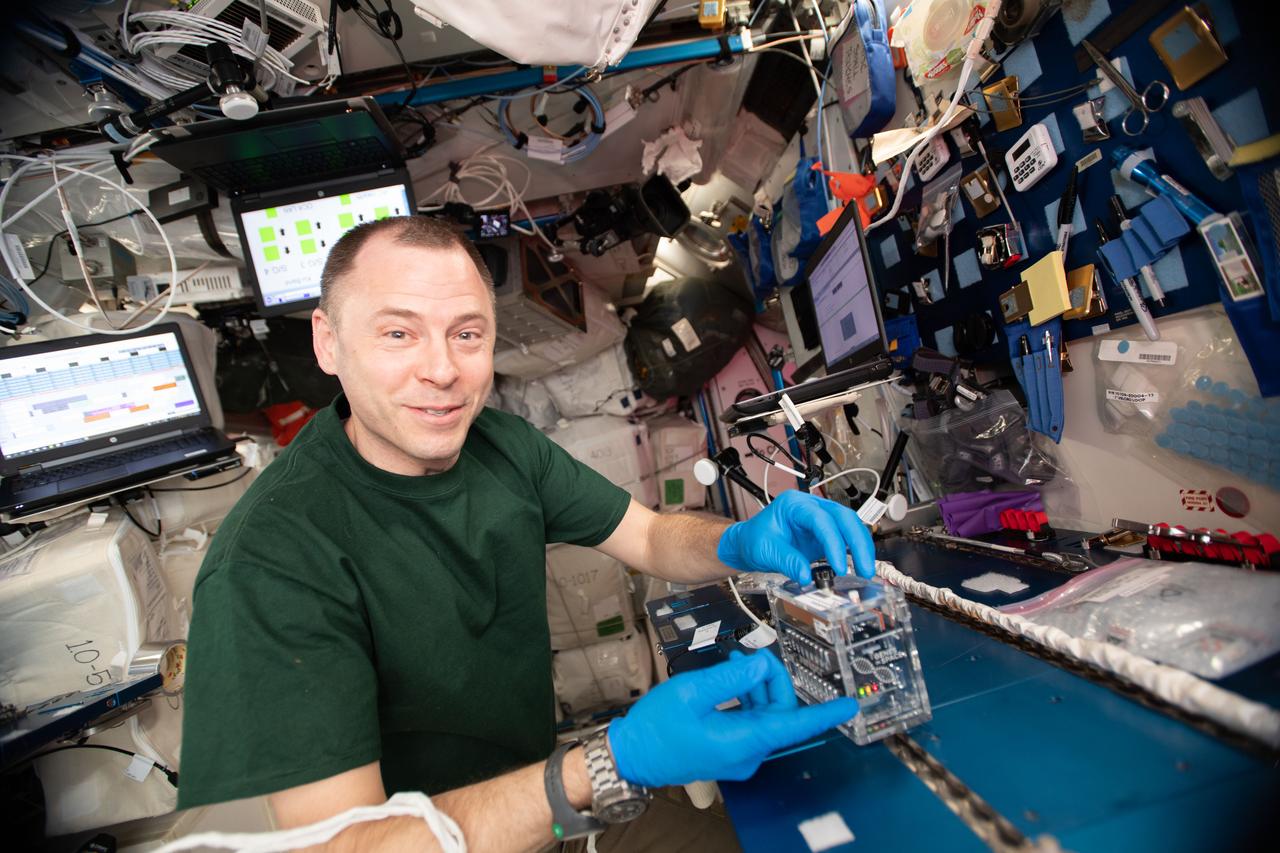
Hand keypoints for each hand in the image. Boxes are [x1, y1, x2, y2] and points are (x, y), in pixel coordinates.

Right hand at [607, 651, 857, 786]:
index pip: (794, 725)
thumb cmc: (657, 725)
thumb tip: (760, 666)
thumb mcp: (692, 692)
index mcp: (744, 740)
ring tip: (733, 662)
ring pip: (765, 714)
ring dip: (754, 686)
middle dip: (769, 678)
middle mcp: (748, 752)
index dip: (825, 714)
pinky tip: (729, 679)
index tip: (850, 706)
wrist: (633, 754)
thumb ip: (732, 678)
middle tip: (749, 655)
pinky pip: (750, 722)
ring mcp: (739, 755)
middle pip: (779, 711)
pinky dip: (745, 698)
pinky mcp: (730, 751)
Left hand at [717, 489, 874, 584]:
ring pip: (850, 524)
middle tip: (865, 567)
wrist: (749, 543)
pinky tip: (860, 563)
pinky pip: (846, 537)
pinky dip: (855, 549)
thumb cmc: (754, 539)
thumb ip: (787, 562)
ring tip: (865, 569)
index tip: (839, 566)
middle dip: (858, 542)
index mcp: (794, 505)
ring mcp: (820, 518)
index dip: (833, 543)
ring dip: (861, 546)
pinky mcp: (824, 532)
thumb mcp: (766, 551)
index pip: (821, 520)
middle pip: (843, 517)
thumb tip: (807, 576)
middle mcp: (810, 507)